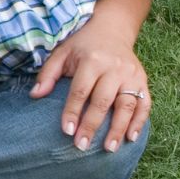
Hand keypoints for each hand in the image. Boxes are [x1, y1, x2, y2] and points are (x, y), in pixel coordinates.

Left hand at [32, 20, 148, 151]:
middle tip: (82, 146)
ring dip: (119, 129)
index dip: (73, 111)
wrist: (111, 29)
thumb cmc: (81, 45)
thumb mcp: (61, 52)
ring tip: (109, 149)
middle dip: (92, 125)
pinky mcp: (143, 81)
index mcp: (92, 60)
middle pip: (103, 101)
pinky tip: (131, 137)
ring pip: (127, 105)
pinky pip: (145, 104)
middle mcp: (114, 68)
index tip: (66, 131)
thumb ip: (48, 74)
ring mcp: (132, 75)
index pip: (80, 90)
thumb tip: (34, 95)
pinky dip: (139, 121)